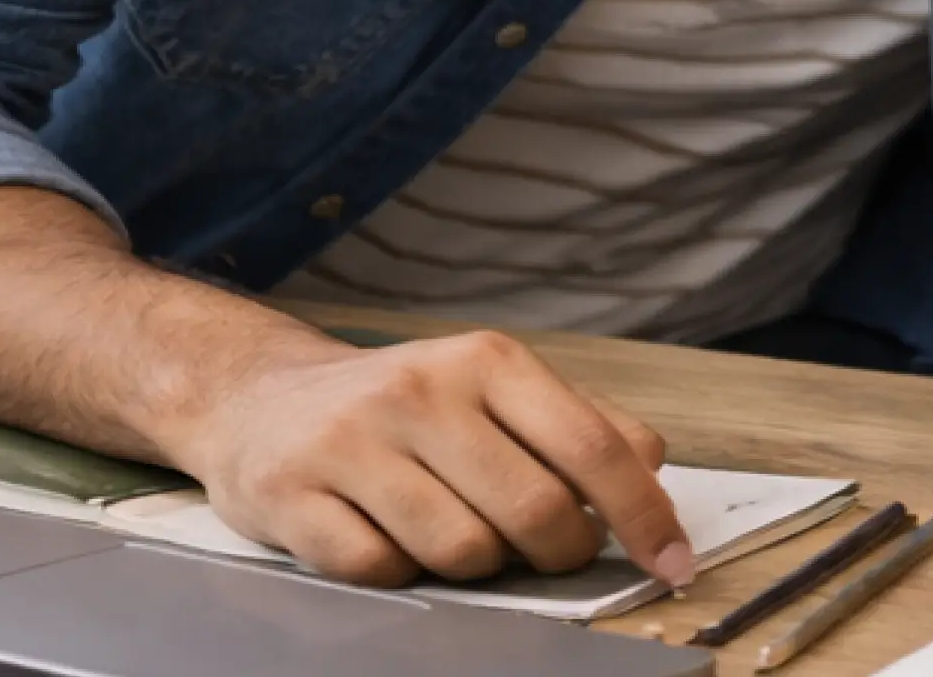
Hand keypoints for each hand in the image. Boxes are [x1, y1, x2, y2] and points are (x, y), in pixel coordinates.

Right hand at [152, 330, 688, 588]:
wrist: (259, 399)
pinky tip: (386, 535)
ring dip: (474, 564)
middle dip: (555, 551)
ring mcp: (349, 444)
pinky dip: (399, 571)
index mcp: (487, 362)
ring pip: (462, 551)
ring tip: (450, 529)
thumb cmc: (404, 407)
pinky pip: (381, 571)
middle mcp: (419, 393)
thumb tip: (652, 471)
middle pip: (535, 511)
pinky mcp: (290, 497)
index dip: (643, 515)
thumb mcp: (496, 391)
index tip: (672, 561)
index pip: (593, 448)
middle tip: (540, 549)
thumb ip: (581, 426)